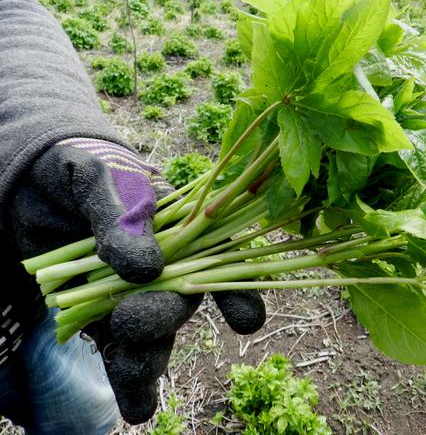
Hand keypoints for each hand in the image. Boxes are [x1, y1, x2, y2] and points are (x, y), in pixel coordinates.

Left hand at [5, 138, 265, 423]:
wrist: (30, 181)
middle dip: (163, 319)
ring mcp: (134, 293)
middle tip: (135, 322)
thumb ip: (122, 216)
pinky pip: (119, 351)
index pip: (222, 258)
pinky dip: (128, 381)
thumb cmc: (78, 166)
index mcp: (181, 227)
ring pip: (154, 337)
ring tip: (136, 384)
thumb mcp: (97, 176)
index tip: (247, 320)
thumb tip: (145, 269)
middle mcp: (167, 266)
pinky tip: (135, 408)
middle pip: (181, 304)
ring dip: (148, 362)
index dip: (240, 289)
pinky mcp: (102, 315)